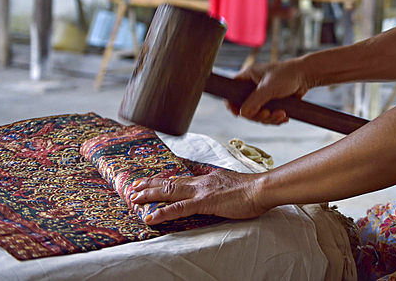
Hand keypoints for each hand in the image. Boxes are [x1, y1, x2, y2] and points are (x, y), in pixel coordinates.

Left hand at [129, 170, 265, 224]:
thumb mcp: (232, 185)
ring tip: (134, 199)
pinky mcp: (204, 203)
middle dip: (150, 185)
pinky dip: (163, 213)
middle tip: (133, 188)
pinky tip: (150, 217)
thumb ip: (221, 187)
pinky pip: (179, 208)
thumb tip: (217, 191)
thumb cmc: (253, 190)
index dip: (164, 180)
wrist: (262, 189)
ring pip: (169, 192)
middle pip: (171, 183)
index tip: (150, 181)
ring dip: (150, 195)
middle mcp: (201, 182)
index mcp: (208, 178)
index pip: (181, 179)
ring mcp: (201, 192)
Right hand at [227, 57, 314, 124]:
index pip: (231, 92)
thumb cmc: (288, 75)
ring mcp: (262, 96)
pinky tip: (284, 116)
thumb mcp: (270, 87)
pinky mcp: (271, 103)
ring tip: (282, 114)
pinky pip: (268, 116)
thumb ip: (255, 100)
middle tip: (268, 114)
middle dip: (258, 115)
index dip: (232, 104)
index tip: (238, 114)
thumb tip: (243, 113)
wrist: (307, 76)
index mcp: (247, 77)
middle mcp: (252, 87)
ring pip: (257, 115)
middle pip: (245, 108)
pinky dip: (275, 119)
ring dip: (269, 118)